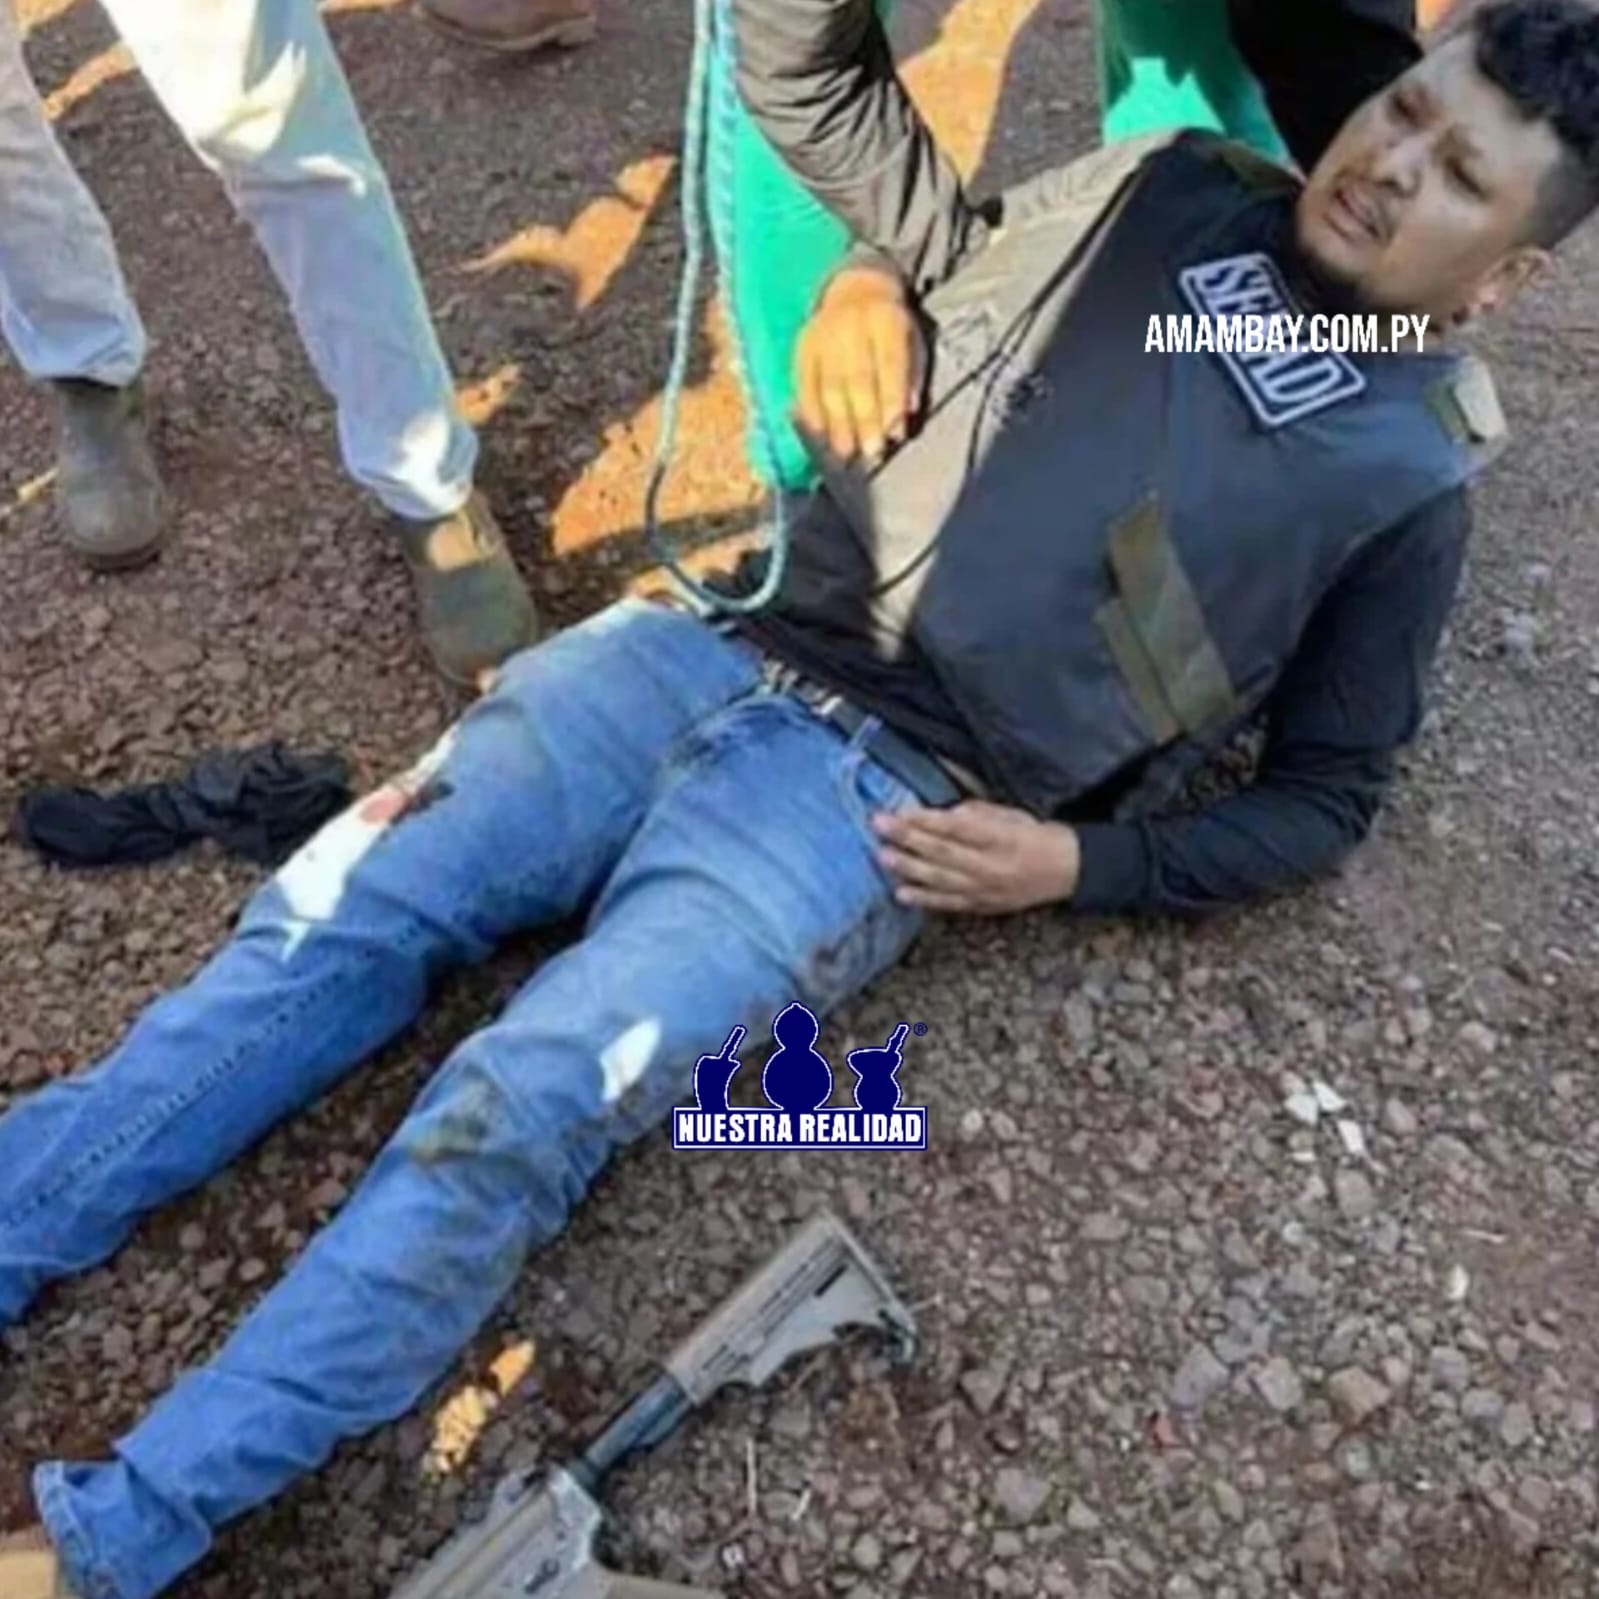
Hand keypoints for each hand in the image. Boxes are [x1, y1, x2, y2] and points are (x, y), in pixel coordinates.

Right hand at [795, 264, 926, 463]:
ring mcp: (823, 335)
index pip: (890, 364)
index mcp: (886, 320)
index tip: (894, 432)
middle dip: (864, 419)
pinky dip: (811, 411)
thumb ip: (911, 379)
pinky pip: (804, 383)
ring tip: (845, 453)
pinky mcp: (803, 347)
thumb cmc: (890, 330)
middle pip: (857, 378)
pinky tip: (820, 434)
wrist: (855, 291)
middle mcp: (852, 325)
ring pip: (829, 384)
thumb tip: (904, 418)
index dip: (891, 399)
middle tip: (870, 452)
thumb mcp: (912, 343)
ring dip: (837, 423)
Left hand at [872, 801, 1080, 914]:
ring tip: (883, 857)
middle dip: (907, 838)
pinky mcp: (981, 905)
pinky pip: (949, 903)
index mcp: (1000, 837)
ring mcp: (984, 888)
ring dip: (909, 868)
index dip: (925, 820)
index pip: (956, 828)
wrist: (1064, 870)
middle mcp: (990, 865)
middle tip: (879, 826)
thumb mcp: (1010, 815)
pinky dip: (924, 899)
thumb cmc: (1032, 835)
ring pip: (941, 878)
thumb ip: (976, 814)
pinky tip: (901, 893)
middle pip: (942, 852)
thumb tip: (943, 814)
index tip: (898, 810)